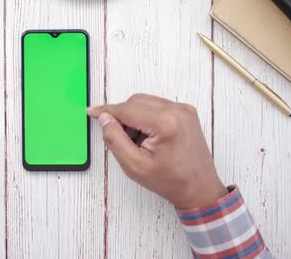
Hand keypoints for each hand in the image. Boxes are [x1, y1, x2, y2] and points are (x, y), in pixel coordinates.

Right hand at [88, 94, 226, 209]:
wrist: (199, 189)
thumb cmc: (169, 181)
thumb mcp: (134, 166)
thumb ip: (115, 139)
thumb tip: (105, 118)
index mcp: (165, 123)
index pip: (127, 109)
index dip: (106, 111)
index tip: (91, 112)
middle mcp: (177, 110)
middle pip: (136, 101)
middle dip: (123, 117)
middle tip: (121, 140)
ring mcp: (184, 109)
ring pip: (146, 102)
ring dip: (134, 117)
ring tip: (138, 142)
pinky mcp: (186, 112)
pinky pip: (157, 106)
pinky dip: (146, 117)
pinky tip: (148, 138)